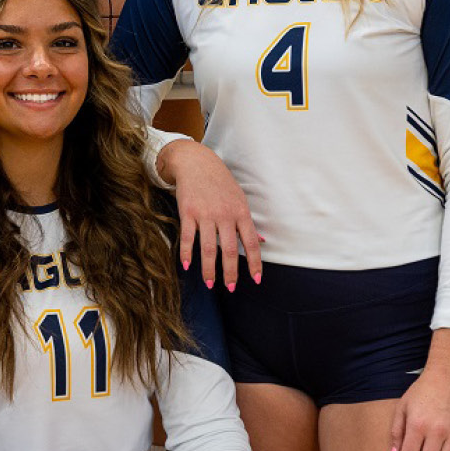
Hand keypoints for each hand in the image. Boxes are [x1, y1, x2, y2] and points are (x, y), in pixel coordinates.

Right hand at [155, 139, 260, 290]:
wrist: (196, 163)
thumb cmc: (220, 182)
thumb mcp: (239, 199)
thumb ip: (248, 223)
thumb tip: (263, 241)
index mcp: (241, 212)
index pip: (251, 243)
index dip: (255, 263)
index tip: (255, 280)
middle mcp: (225, 215)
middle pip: (230, 250)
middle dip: (230, 273)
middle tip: (230, 288)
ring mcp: (205, 214)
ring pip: (208, 248)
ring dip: (209, 270)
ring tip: (210, 284)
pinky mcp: (187, 212)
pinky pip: (187, 238)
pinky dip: (186, 254)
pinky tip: (187, 266)